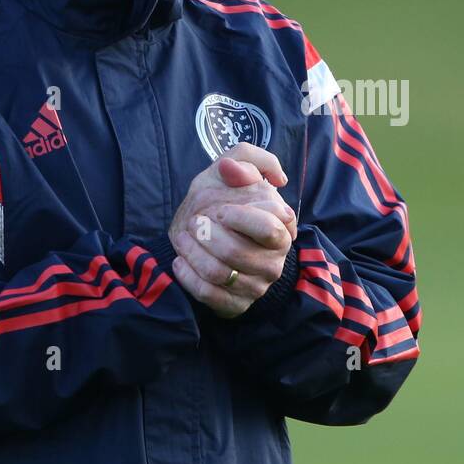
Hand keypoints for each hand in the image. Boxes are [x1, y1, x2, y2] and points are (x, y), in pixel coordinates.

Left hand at [168, 144, 296, 317]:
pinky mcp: (237, 304)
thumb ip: (243, 159)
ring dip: (193, 254)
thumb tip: (231, 167)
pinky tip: (180, 261)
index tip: (219, 210)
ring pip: (219, 274)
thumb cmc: (227, 201)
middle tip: (193, 222)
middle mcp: (274, 260)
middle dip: (207, 236)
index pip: (267, 228)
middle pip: (236, 253)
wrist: (217, 236)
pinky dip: (188, 277)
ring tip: (182, 238)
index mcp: (282, 228)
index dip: (239, 218)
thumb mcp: (233, 173)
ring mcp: (257, 285)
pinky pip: (210, 296)